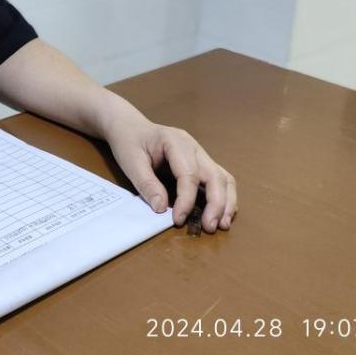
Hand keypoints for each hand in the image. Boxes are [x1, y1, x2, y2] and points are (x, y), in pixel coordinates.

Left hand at [104, 115, 237, 232]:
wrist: (130, 127)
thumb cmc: (129, 141)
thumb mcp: (130, 160)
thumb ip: (146, 183)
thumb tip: (161, 208)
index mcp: (176, 142)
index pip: (189, 174)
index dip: (186, 200)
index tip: (178, 220)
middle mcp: (194, 147)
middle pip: (215, 176)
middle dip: (216, 204)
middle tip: (210, 227)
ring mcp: (200, 155)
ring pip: (224, 178)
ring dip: (226, 202)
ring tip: (222, 224)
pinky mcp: (201, 164)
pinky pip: (220, 180)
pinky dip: (224, 197)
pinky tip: (221, 214)